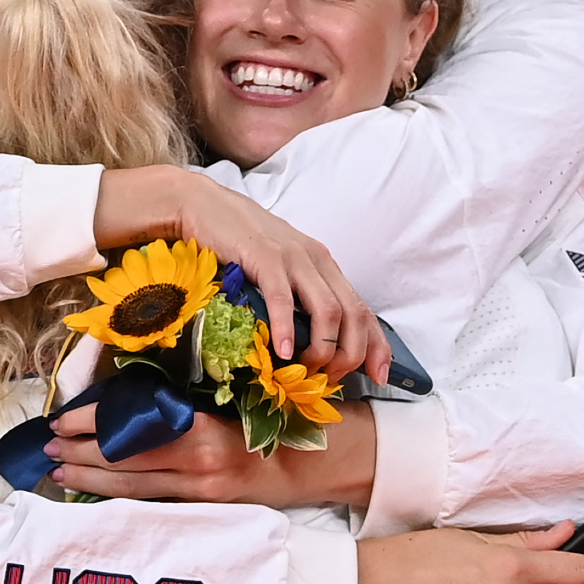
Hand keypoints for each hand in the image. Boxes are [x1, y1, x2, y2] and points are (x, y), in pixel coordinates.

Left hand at [47, 401, 376, 508]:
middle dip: (81, 455)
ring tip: (60, 473)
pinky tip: (97, 493)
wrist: (317, 461)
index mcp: (201, 426)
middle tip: (48, 449)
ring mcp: (202, 491)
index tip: (63, 419)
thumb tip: (130, 391)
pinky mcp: (207, 507)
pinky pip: (154, 502)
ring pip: (132, 489)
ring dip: (91, 480)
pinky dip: (121, 497)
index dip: (93, 424)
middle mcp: (199, 462)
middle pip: (125, 461)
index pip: (132, 427)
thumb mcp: (230, 397)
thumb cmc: (273, 418)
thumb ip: (184, 398)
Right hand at [93, 166, 387, 381]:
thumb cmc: (238, 242)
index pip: (363, 309)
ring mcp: (293, 257)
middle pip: (353, 315)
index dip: (377, 346)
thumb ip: (295, 296)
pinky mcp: (264, 257)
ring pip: (328, 311)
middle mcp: (317, 260)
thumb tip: (306, 343)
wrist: (204, 205)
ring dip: (321, 348)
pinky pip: (283, 298)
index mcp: (324, 265)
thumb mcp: (279, 269)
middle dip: (350, 354)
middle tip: (329, 378)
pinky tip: (280, 351)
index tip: (380, 376)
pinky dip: (285, 328)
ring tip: (304, 368)